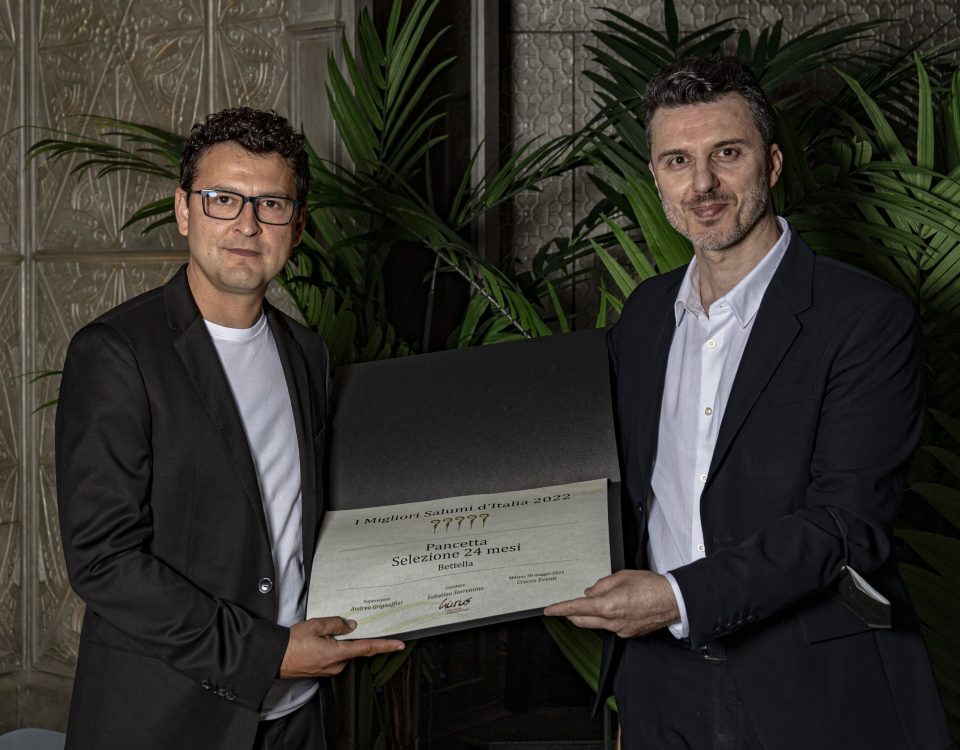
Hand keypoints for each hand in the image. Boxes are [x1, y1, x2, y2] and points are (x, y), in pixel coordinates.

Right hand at [279, 617, 404, 677]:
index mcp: (337, 654)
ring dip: (338, 642)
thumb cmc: (292, 643)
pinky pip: (334, 656)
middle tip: (334, 628)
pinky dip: (332, 647)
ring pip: (343, 652)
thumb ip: (337, 624)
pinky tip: (318, 642)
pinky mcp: (323, 671)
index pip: (367, 648)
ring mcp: (330, 670)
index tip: (400, 644)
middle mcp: (337, 665)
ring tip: (319, 634)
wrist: (274, 659)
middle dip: (350, 637)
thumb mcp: (316, 626)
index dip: (385, 646)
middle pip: (354, 648)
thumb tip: (352, 625)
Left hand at [543, 570, 679, 637]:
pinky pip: (610, 627)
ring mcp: (621, 630)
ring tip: (591, 604)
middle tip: (564, 609)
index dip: (561, 610)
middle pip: (583, 621)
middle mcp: (612, 622)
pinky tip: (612, 610)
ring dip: (589, 617)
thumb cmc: (650, 585)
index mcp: (608, 605)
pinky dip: (605, 619)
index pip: (577, 609)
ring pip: (596, 625)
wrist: (673, 601)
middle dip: (571, 616)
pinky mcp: (629, 634)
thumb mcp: (622, 576)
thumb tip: (590, 592)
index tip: (549, 610)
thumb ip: (602, 585)